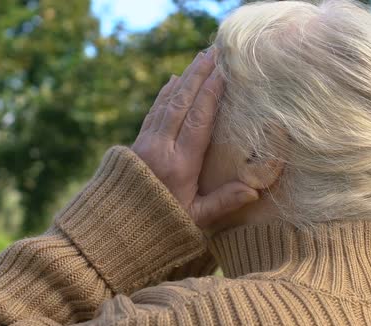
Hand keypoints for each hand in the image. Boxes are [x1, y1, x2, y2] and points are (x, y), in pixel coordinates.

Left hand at [132, 49, 258, 227]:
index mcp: (179, 165)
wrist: (114, 229)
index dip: (211, 95)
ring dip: (183, 79)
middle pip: (181, 104)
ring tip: (198, 59)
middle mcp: (160, 148)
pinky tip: (173, 80)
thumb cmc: (160, 227)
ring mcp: (145, 143)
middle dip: (198, 75)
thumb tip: (255, 191)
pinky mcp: (136, 143)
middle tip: (213, 52)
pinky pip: (153, 111)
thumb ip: (223, 202)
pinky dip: (164, 93)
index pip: (198, 122)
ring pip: (166, 103)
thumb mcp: (195, 220)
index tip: (223, 72)